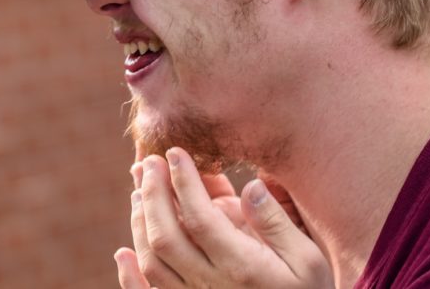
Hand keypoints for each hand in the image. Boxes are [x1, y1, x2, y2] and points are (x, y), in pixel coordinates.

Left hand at [115, 148, 332, 287]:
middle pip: (165, 236)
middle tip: (148, 162)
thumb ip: (277, 222)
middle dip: (153, 193)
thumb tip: (250, 186)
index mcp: (241, 265)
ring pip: (152, 261)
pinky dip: (129, 276)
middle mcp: (211, 284)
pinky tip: (121, 253)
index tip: (175, 152)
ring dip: (140, 222)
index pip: (200, 218)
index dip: (183, 182)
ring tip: (139, 190)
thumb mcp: (308, 258)